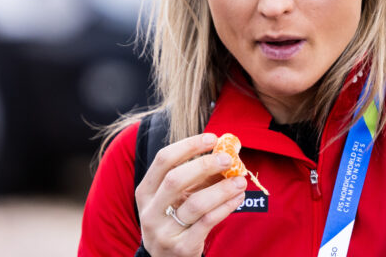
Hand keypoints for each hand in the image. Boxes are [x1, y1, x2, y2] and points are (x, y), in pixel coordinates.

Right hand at [135, 133, 247, 255]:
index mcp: (145, 191)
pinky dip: (226, 207)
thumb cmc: (173, 220)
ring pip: (195, 203)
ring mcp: (164, 231)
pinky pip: (207, 222)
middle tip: (228, 159)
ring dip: (222, 189)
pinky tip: (238, 198)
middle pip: (176, 179)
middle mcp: (150, 211)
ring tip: (240, 181)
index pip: (163, 160)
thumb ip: (194, 177)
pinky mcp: (181, 247)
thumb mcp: (174, 199)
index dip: (189, 146)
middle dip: (205, 165)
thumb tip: (226, 151)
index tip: (213, 138)